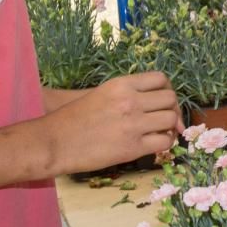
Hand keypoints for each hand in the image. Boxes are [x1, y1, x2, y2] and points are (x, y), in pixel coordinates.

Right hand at [43, 71, 183, 174]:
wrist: (54, 142)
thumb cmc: (73, 118)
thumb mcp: (102, 93)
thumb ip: (127, 93)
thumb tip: (152, 100)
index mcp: (122, 84)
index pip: (161, 79)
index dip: (167, 89)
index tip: (164, 100)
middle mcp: (131, 101)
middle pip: (170, 98)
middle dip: (172, 108)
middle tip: (167, 118)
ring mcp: (133, 124)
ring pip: (170, 119)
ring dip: (171, 125)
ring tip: (162, 131)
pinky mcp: (133, 148)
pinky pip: (164, 141)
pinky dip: (165, 142)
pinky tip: (157, 143)